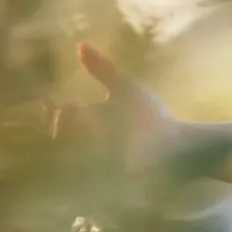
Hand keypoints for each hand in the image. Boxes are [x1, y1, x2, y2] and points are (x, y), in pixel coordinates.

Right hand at [49, 43, 175, 169]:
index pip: (60, 118)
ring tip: (94, 134)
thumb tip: (80, 45)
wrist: (178, 147)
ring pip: (68, 159)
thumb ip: (104, 70)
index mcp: (88, 123)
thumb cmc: (151, 119)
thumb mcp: (126, 91)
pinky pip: (81, 180)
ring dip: (76, 146)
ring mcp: (93, 167)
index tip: (53, 104)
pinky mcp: (102, 186)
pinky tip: (100, 156)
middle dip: (64, 128)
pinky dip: (86, 168)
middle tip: (74, 117)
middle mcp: (85, 146)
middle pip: (59, 139)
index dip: (54, 113)